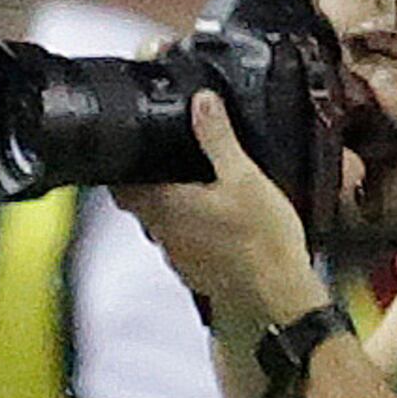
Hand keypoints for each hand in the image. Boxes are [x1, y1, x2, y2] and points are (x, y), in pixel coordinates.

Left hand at [121, 87, 330, 336]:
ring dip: (166, 206)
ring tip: (191, 185)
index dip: (120, 166)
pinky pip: (179, 243)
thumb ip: (218, 138)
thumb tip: (202, 102)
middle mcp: (161, 233)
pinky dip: (186, 228)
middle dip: (144, 182)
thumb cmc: (261, 240)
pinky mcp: (193, 270)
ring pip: (156, 224)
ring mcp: (175, 255)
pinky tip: (212, 220)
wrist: (276, 295)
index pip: (120, 184)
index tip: (129, 149)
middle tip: (162, 161)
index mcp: (165, 206)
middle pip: (137, 203)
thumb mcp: (244, 177)